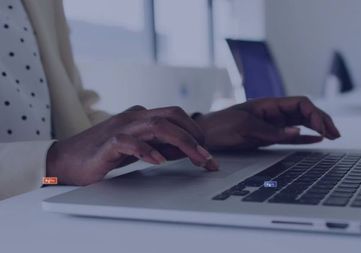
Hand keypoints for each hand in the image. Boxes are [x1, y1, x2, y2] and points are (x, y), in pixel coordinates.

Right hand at [46, 106, 218, 185]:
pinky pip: (130, 142)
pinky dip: (147, 150)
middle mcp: (134, 117)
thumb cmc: (103, 154)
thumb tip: (187, 149)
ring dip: (182, 142)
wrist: (65, 160)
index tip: (207, 152)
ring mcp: (121, 127)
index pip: (176, 115)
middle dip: (195, 136)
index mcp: (142, 117)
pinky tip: (159, 161)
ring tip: (196, 158)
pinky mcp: (107, 142)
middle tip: (208, 158)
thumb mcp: (139, 148)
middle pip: (173, 117)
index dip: (195, 131)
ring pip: (158, 126)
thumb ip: (160, 144)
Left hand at [194, 97, 340, 150]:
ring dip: (317, 128)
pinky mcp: (268, 135)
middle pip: (305, 112)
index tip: (324, 128)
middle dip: (322, 120)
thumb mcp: (246, 128)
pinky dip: (305, 137)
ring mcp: (272, 124)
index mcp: (269, 104)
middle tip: (336, 134)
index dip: (316, 114)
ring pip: (301, 123)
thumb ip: (272, 131)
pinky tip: (316, 140)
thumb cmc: (221, 126)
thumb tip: (298, 131)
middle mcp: (273, 112)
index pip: (300, 103)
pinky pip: (291, 135)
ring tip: (332, 136)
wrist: (205, 135)